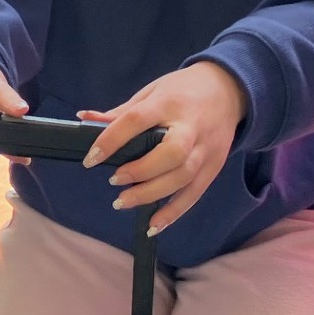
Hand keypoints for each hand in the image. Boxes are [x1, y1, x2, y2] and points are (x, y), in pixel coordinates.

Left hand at [78, 62, 248, 235]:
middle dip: (140, 171)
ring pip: (182, 177)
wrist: (229, 89)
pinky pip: (195, 193)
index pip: (138, 120)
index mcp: (169, 102)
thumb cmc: (183, 90)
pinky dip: (174, 212)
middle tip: (114, 179)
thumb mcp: (152, 91)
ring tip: (123, 201)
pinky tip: (154, 225)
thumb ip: (121, 112)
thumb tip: (84, 119)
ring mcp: (206, 149)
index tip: (91, 158)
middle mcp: (191, 127)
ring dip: (152, 194)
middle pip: (171, 154)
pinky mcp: (214, 166)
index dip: (112, 139)